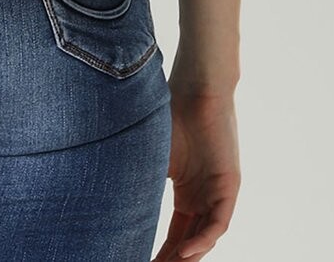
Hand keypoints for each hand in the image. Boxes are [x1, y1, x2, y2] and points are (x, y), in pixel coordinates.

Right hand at [152, 85, 240, 260]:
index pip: (175, 235)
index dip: (161, 253)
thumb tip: (104, 201)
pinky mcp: (229, 186)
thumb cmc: (171, 114)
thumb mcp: (151, 156)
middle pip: (190, 243)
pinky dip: (203, 240)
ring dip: (187, 257)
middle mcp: (204, 198)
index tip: (138, 261)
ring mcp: (217, 193)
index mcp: (187, 193)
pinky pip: (218, 223)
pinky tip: (186, 252)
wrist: (196, 88)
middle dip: (172, 261)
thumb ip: (139, 181)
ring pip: (205, 238)